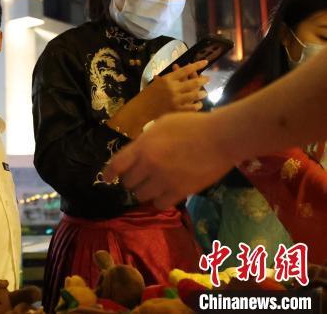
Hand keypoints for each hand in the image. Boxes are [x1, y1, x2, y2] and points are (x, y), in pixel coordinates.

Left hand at [102, 111, 235, 208]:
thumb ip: (146, 139)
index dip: (109, 173)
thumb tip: (139, 150)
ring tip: (154, 185)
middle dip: (132, 180)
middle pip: (128, 182)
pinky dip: (159, 200)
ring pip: (141, 196)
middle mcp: (149, 164)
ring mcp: (164, 180)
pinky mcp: (179, 192)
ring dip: (145, 191)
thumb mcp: (162, 124)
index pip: (116, 164)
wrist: (221, 138)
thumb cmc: (193, 125)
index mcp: (143, 146)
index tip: (107, 178)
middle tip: (141, 177)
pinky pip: (159, 204)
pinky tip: (165, 193)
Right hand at [142, 60, 209, 113]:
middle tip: (208, 79)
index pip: (185, 70)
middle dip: (202, 80)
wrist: (141, 108)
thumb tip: (181, 72)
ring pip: (193, 95)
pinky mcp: (176, 110)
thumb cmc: (147, 94)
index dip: (196, 65)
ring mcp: (175, 99)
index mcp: (167, 79)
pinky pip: (190, 107)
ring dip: (201, 93)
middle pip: (192, 82)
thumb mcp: (157, 83)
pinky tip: (199, 104)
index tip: (205, 62)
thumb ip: (169, 78)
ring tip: (204, 93)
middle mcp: (172, 88)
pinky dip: (196, 106)